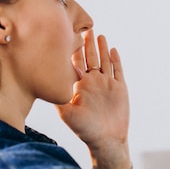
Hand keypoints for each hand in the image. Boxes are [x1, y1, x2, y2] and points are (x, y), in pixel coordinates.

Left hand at [55, 30, 131, 168]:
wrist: (106, 140)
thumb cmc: (84, 130)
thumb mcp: (67, 113)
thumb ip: (59, 96)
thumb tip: (49, 80)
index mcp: (79, 85)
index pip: (75, 62)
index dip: (72, 49)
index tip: (66, 34)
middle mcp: (92, 82)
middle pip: (89, 57)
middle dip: (86, 43)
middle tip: (83, 28)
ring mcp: (107, 83)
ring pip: (104, 60)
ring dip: (101, 47)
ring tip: (98, 33)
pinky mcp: (120, 88)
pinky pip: (118, 70)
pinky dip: (115, 59)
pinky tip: (112, 49)